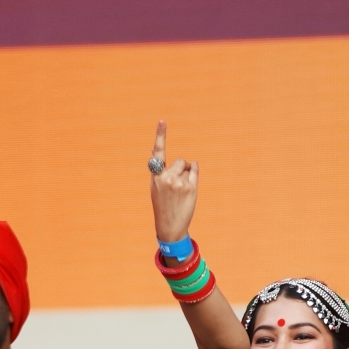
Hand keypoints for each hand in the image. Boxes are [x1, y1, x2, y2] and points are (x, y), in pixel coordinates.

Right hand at [149, 120, 198, 245]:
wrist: (170, 226)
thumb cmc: (162, 205)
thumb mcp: (156, 186)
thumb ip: (157, 168)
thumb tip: (154, 148)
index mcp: (156, 177)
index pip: (158, 153)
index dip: (160, 135)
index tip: (162, 121)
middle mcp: (167, 178)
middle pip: (180, 161)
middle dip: (181, 169)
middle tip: (176, 187)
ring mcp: (179, 183)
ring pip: (188, 167)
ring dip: (187, 175)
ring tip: (181, 192)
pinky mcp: (191, 187)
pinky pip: (195, 171)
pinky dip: (194, 175)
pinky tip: (189, 189)